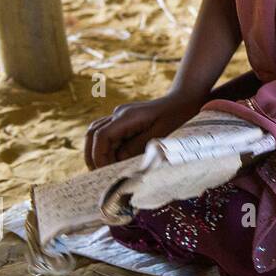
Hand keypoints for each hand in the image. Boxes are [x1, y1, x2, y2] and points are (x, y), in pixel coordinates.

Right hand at [84, 89, 206, 169]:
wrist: (184, 100)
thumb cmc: (176, 117)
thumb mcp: (160, 136)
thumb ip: (136, 147)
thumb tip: (116, 160)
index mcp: (128, 116)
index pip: (101, 136)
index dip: (99, 156)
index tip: (104, 172)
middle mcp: (119, 114)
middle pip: (92, 134)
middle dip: (92, 156)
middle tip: (99, 175)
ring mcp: (120, 116)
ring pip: (95, 133)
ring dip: (95, 152)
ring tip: (104, 170)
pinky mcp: (123, 121)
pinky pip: (106, 134)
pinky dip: (104, 148)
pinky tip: (113, 161)